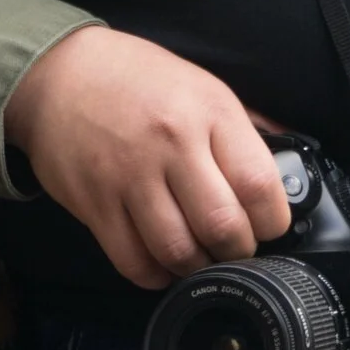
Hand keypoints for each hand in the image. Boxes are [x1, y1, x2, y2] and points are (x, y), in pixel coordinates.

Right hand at [4, 27, 292, 288]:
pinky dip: (156, 275)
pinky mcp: (94, 204)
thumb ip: (244, 128)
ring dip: (199, 267)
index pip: (258, 182)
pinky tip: (165, 265)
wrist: (59, 74)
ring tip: (205, 259)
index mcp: (209, 112)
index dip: (273, 218)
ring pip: (178, 249)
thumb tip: (289, 164)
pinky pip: (132, 260)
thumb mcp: (203, 86)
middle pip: (221, 225)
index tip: (271, 226)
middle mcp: (172, 144)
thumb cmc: (140, 80)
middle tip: (238, 249)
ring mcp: (129, 177)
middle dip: (240, 250)